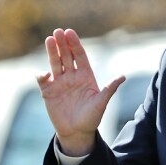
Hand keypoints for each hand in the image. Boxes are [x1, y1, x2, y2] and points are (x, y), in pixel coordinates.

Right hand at [36, 28, 124, 155]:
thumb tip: (123, 76)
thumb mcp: (101, 103)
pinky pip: (43, 79)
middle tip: (57, 31)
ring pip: (55, 63)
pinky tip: (45, 74)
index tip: (70, 32)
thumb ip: (109, 89)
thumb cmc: (91, 118)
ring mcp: (59, 83)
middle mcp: (72, 76)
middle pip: (66, 56)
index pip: (80, 56)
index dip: (75, 44)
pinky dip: (42, 74)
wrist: (76, 133)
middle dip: (62, 44)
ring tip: (49, 39)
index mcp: (85, 76)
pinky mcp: (48, 91)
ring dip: (52, 52)